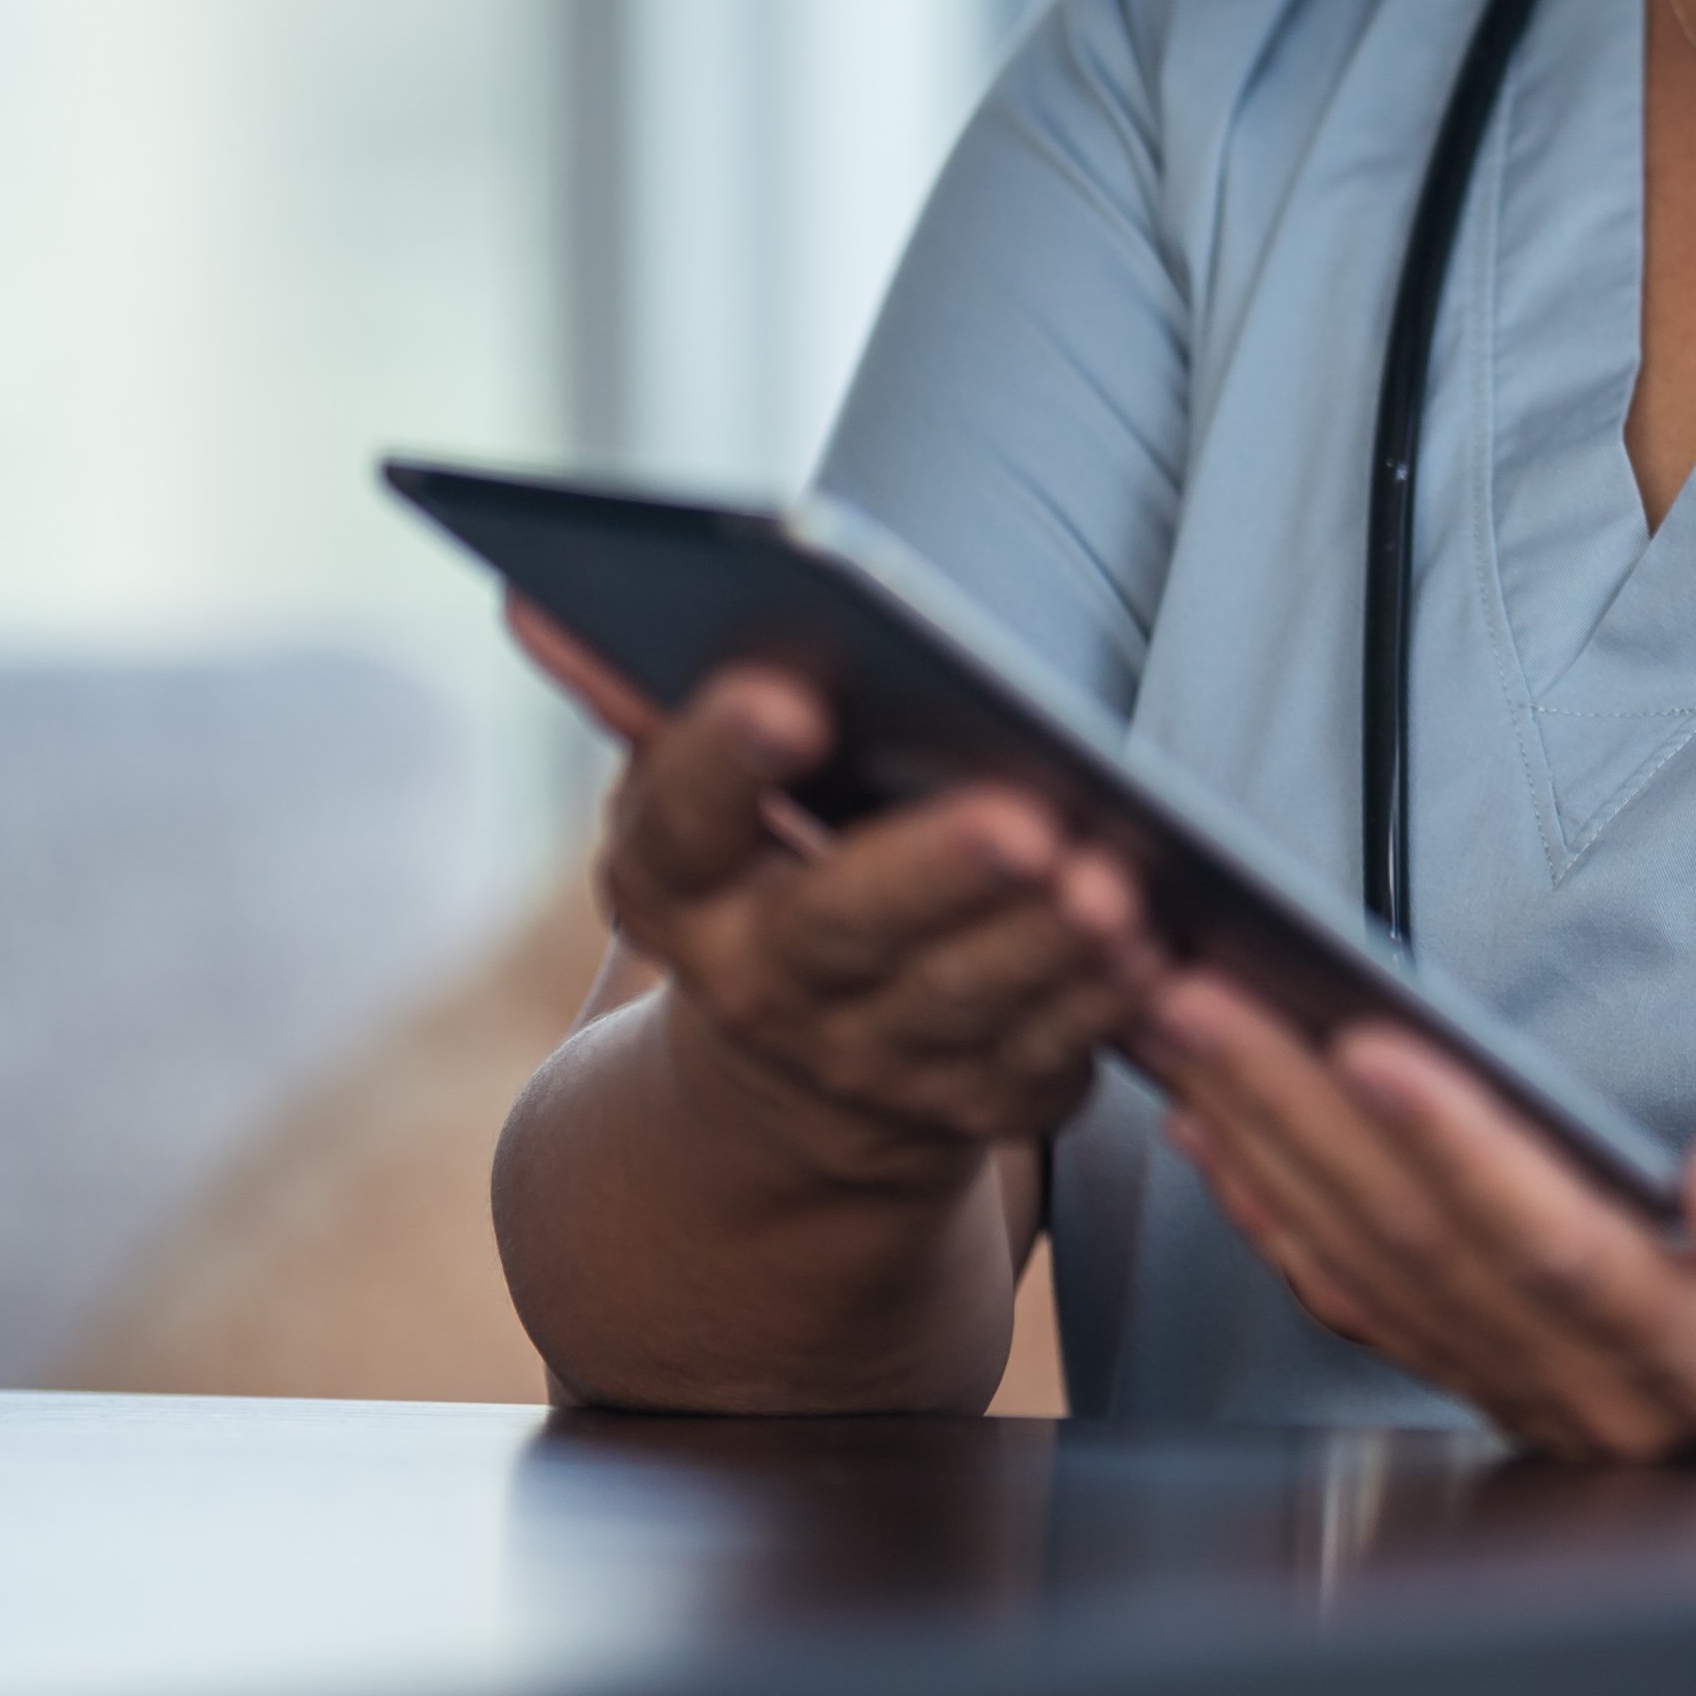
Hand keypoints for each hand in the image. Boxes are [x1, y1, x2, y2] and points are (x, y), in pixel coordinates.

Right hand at [516, 600, 1158, 1202]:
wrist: (783, 1092)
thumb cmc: (758, 876)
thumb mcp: (687, 806)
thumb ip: (635, 696)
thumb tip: (530, 591)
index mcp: (673, 886)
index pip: (680, 815)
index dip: (721, 758)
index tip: (785, 693)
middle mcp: (760, 984)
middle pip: (842, 925)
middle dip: (933, 871)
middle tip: (1022, 817)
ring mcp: (870, 1060)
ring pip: (964, 1002)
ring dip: (1045, 947)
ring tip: (1116, 882)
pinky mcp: (975, 1104)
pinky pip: (1048, 1058)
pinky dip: (1109, 1010)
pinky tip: (1165, 954)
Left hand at [1133, 974, 1695, 1458]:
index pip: (1552, 1241)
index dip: (1453, 1143)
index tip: (1367, 1043)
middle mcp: (1613, 1396)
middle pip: (1424, 1251)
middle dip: (1294, 1113)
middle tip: (1197, 992)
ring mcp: (1557, 1399)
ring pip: (1376, 1276)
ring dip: (1262, 1151)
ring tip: (1179, 1035)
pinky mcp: (1525, 1377)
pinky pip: (1376, 1309)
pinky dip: (1286, 1225)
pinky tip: (1229, 1147)